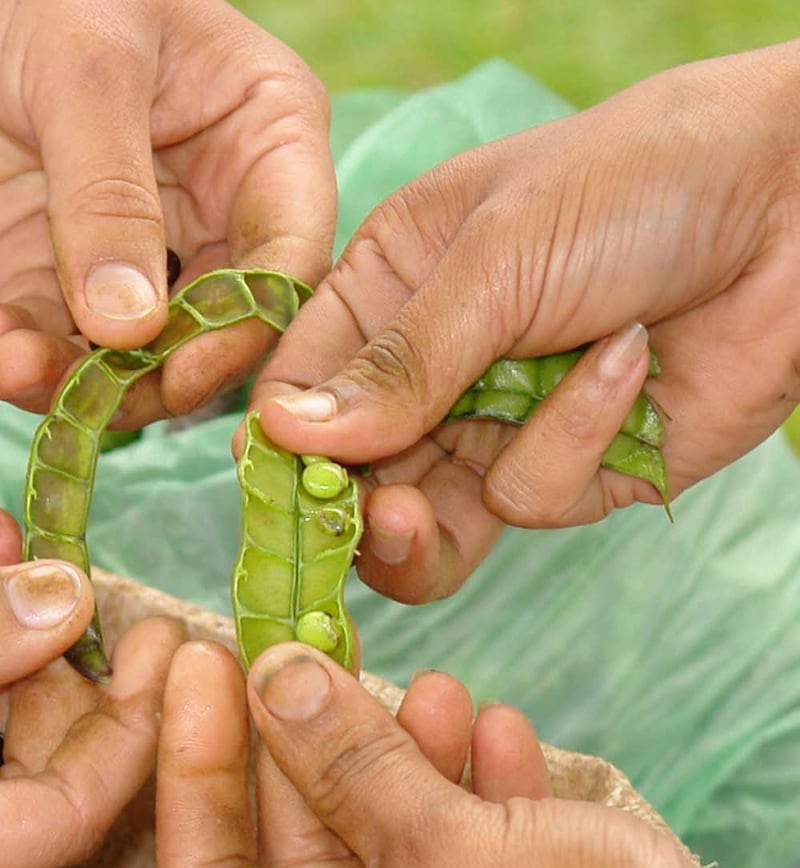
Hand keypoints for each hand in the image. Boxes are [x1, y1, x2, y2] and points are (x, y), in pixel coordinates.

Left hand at [0, 0, 334, 420]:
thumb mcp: (82, 70)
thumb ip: (109, 198)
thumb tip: (130, 330)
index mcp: (263, 134)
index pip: (288, 254)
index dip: (245, 327)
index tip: (183, 375)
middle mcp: (214, 206)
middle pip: (215, 330)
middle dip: (149, 377)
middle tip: (88, 401)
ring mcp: (137, 251)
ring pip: (133, 356)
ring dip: (71, 380)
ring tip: (5, 368)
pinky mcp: (60, 278)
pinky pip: (54, 342)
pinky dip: (18, 358)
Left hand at [155, 641, 799, 867]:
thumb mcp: (445, 846)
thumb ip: (348, 760)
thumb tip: (272, 678)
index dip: (198, 765)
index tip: (205, 662)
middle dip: (315, 753)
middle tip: (304, 651)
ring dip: (405, 771)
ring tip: (435, 680)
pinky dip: (469, 813)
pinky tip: (496, 730)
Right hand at [254, 43, 799, 604]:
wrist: (798, 207)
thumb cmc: (639, 185)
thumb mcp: (496, 258)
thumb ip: (396, 360)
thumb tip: (282, 434)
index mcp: (390, 288)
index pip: (300, 386)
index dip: (282, 446)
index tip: (274, 489)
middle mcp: (433, 368)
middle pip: (355, 478)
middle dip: (354, 511)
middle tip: (365, 521)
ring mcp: (499, 427)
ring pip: (428, 527)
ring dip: (429, 521)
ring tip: (421, 511)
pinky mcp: (574, 474)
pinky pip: (533, 500)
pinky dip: (574, 439)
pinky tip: (628, 361)